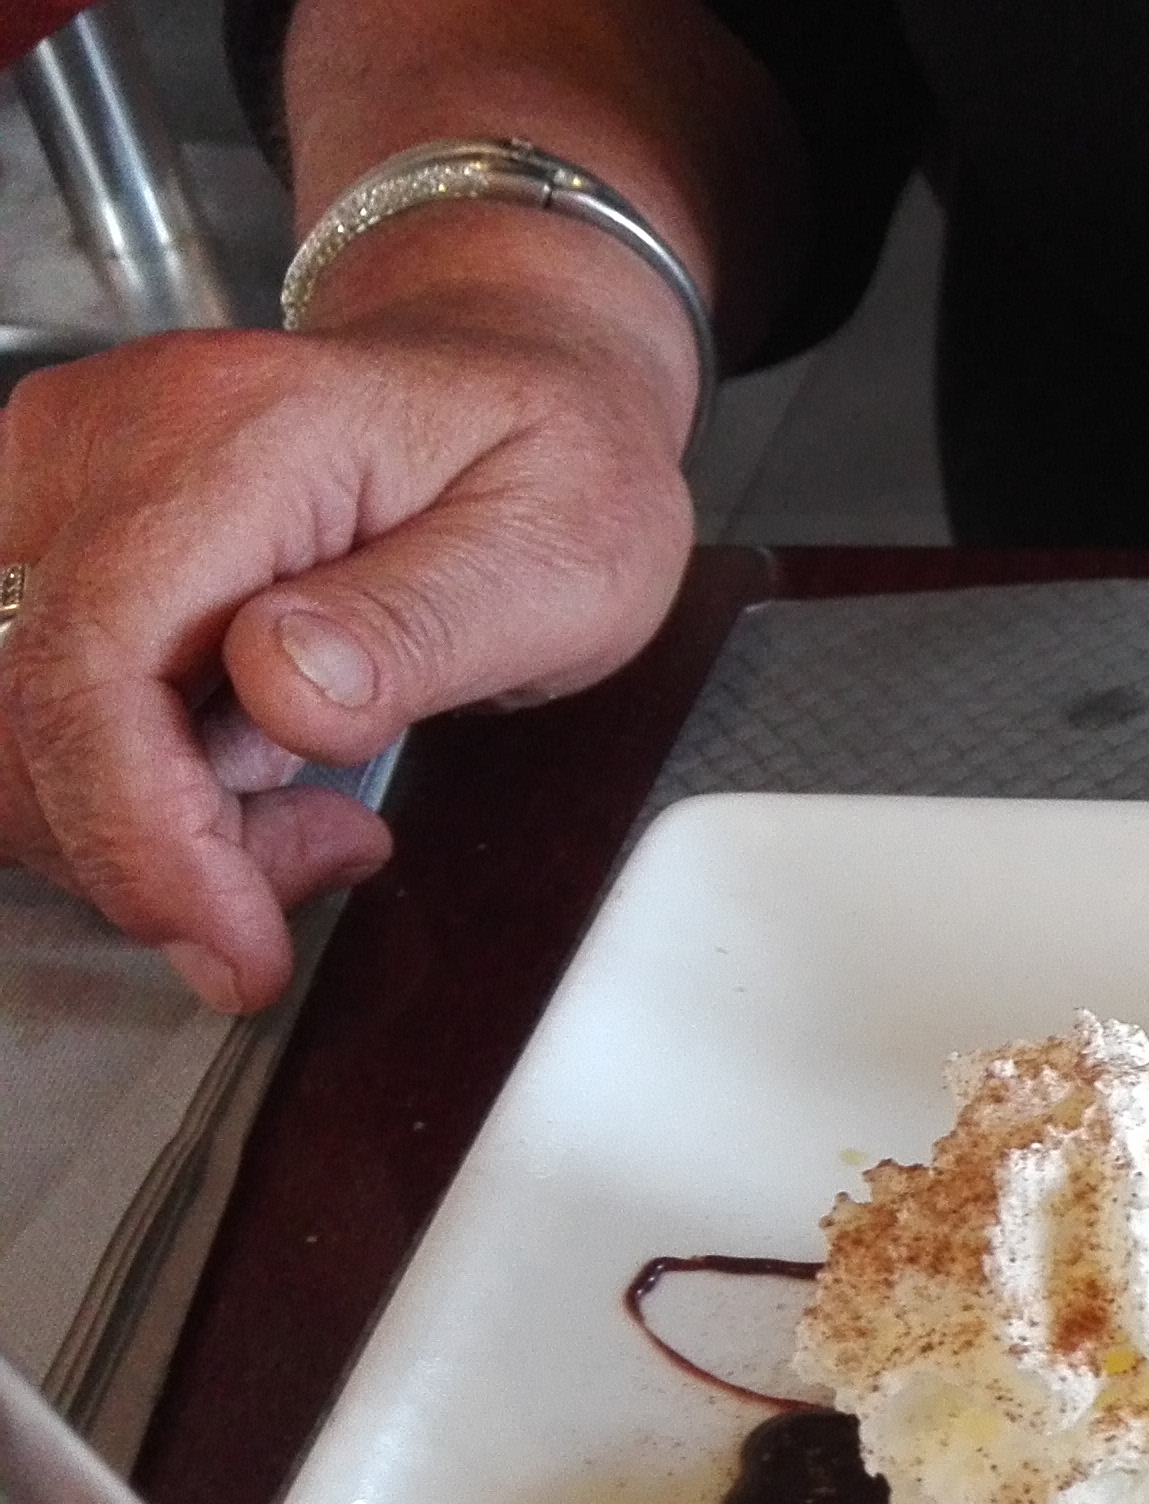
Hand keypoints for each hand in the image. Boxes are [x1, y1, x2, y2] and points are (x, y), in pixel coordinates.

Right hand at [0, 258, 696, 1010]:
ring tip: (316, 810)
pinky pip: (45, 709)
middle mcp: (103, 444)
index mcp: (232, 434)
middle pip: (27, 713)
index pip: (96, 662)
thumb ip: (421, 626)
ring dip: (150, 824)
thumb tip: (283, 689)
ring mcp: (58, 487)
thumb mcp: (559, 553)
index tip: (233, 942)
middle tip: (329, 853)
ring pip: (16, 729)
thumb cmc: (552, 459)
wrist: (517, 381)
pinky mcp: (54, 540)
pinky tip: (256, 771)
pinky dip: (137, 785)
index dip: (141, 834)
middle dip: (161, 846)